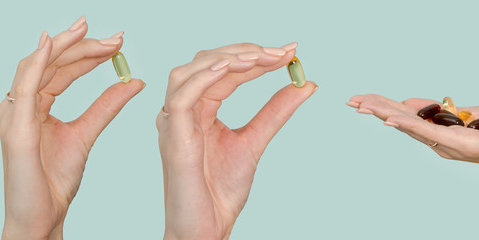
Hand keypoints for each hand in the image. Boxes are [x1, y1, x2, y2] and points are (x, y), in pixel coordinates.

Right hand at [0, 17, 144, 239]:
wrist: (42, 215)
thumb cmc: (54, 180)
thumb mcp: (87, 134)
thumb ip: (107, 106)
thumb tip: (134, 81)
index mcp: (36, 105)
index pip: (63, 70)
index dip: (88, 53)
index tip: (118, 43)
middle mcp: (21, 104)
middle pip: (51, 63)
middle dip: (82, 45)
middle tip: (115, 37)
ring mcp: (15, 114)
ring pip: (38, 66)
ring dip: (65, 46)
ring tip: (90, 31)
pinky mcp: (17, 127)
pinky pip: (25, 87)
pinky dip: (39, 63)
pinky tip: (55, 44)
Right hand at [157, 42, 316, 239]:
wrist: (208, 229)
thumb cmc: (220, 191)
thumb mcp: (255, 141)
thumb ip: (275, 111)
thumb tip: (304, 83)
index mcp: (199, 110)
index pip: (224, 71)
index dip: (256, 57)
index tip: (290, 52)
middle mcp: (183, 112)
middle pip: (206, 63)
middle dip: (245, 53)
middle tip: (281, 53)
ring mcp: (175, 124)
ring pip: (188, 73)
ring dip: (225, 59)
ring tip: (260, 58)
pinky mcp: (174, 139)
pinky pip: (182, 98)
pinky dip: (205, 78)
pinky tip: (232, 68)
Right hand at [347, 94, 478, 238]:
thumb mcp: (466, 112)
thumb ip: (439, 109)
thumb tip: (412, 101)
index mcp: (438, 132)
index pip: (404, 116)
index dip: (383, 106)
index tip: (362, 99)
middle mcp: (437, 140)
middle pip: (399, 120)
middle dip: (374, 109)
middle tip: (350, 101)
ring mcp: (444, 143)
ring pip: (407, 125)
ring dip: (382, 113)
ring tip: (361, 105)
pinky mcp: (456, 143)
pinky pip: (426, 132)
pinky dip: (406, 124)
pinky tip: (388, 118)